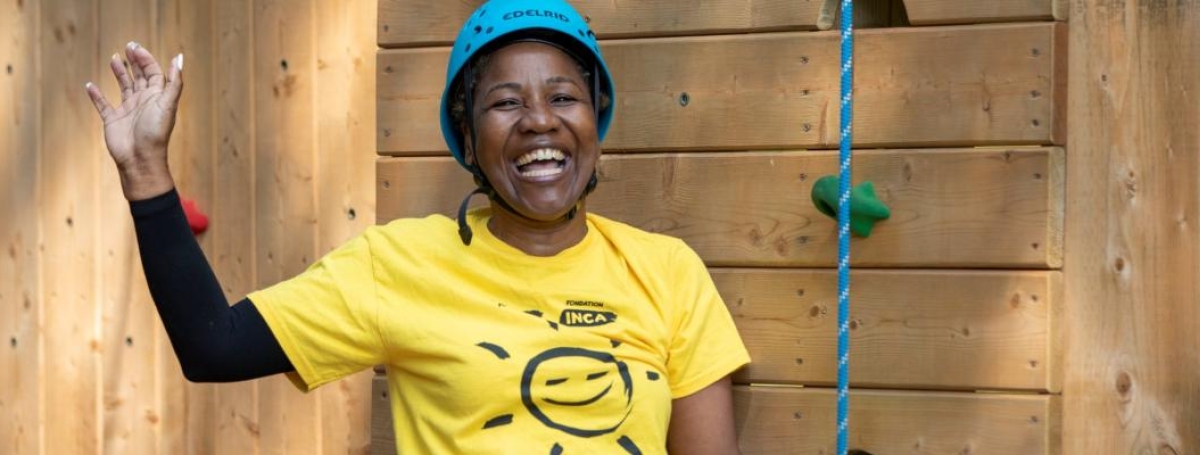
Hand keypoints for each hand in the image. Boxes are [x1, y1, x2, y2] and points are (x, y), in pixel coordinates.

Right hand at [85, 42, 182, 200]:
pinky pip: (103, 105)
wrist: (140, 160)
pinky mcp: (112, 121)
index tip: (135, 47)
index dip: (146, 59)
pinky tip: (90, 85)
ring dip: (119, 73)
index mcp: (157, 97)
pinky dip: (96, 95)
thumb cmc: (156, 132)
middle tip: (127, 46)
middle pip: (140, 77)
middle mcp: (143, 102)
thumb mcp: (167, 104)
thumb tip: (179, 57)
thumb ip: (174, 81)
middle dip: (134, 61)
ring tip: (114, 58)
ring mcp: (127, 111)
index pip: (153, 72)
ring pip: (123, 86)